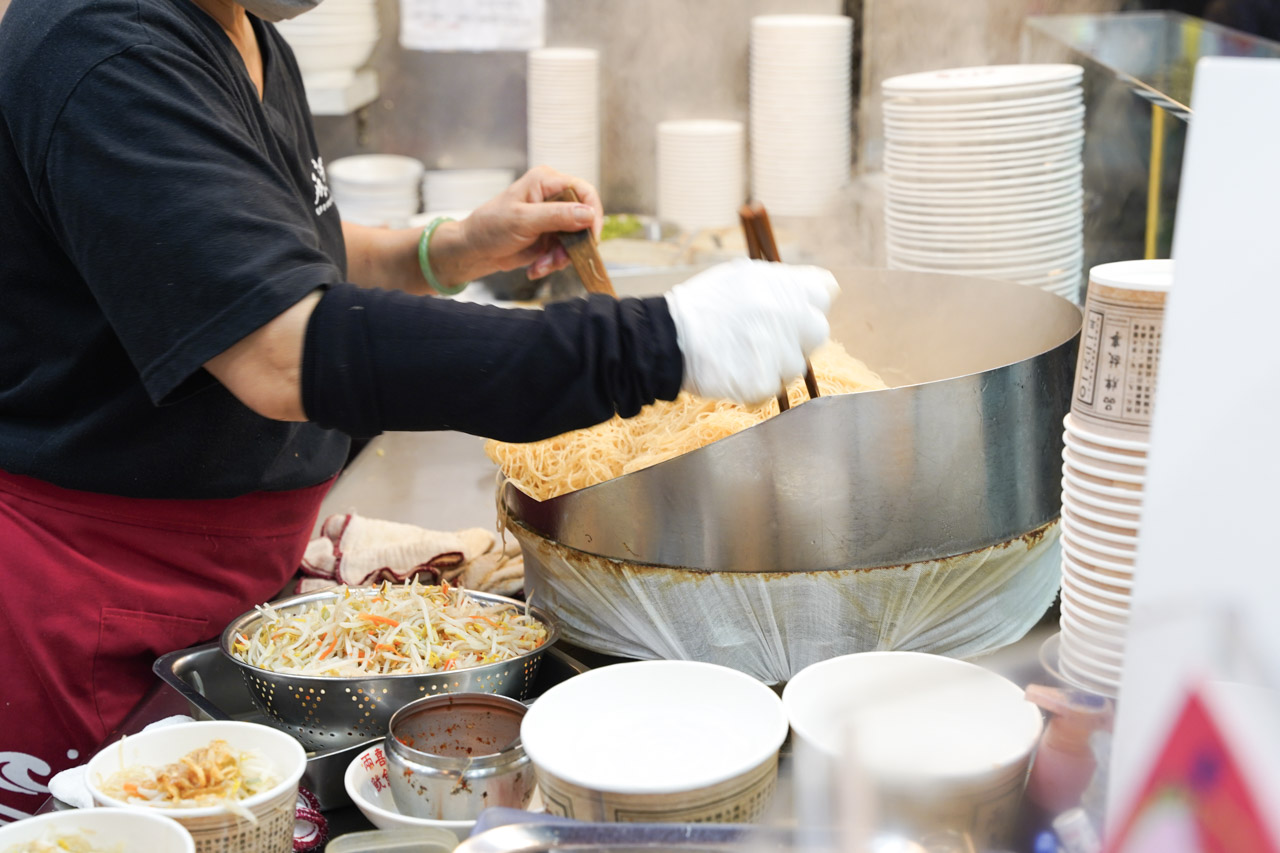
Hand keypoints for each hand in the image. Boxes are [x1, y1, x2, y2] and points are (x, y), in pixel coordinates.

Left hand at [457, 165, 603, 279]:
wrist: (475, 250)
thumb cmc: (490, 227)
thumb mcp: (523, 220)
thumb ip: (556, 215)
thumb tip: (588, 214)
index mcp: (546, 182)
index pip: (584, 191)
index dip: (593, 214)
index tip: (591, 238)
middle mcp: (553, 197)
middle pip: (584, 219)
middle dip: (573, 244)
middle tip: (558, 260)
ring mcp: (553, 218)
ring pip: (576, 240)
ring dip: (561, 258)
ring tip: (541, 266)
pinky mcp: (551, 237)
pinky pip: (565, 252)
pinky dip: (553, 263)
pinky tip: (536, 268)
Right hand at [664, 259, 838, 404]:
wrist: (667, 339)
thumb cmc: (703, 306)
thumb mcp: (743, 276)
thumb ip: (784, 282)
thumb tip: (825, 287)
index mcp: (784, 286)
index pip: (822, 293)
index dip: (806, 303)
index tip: (790, 311)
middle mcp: (788, 317)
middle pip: (817, 331)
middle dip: (797, 336)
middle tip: (765, 337)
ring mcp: (778, 353)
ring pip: (796, 365)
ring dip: (776, 363)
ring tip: (742, 354)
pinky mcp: (764, 383)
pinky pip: (772, 387)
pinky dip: (756, 383)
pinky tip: (734, 370)